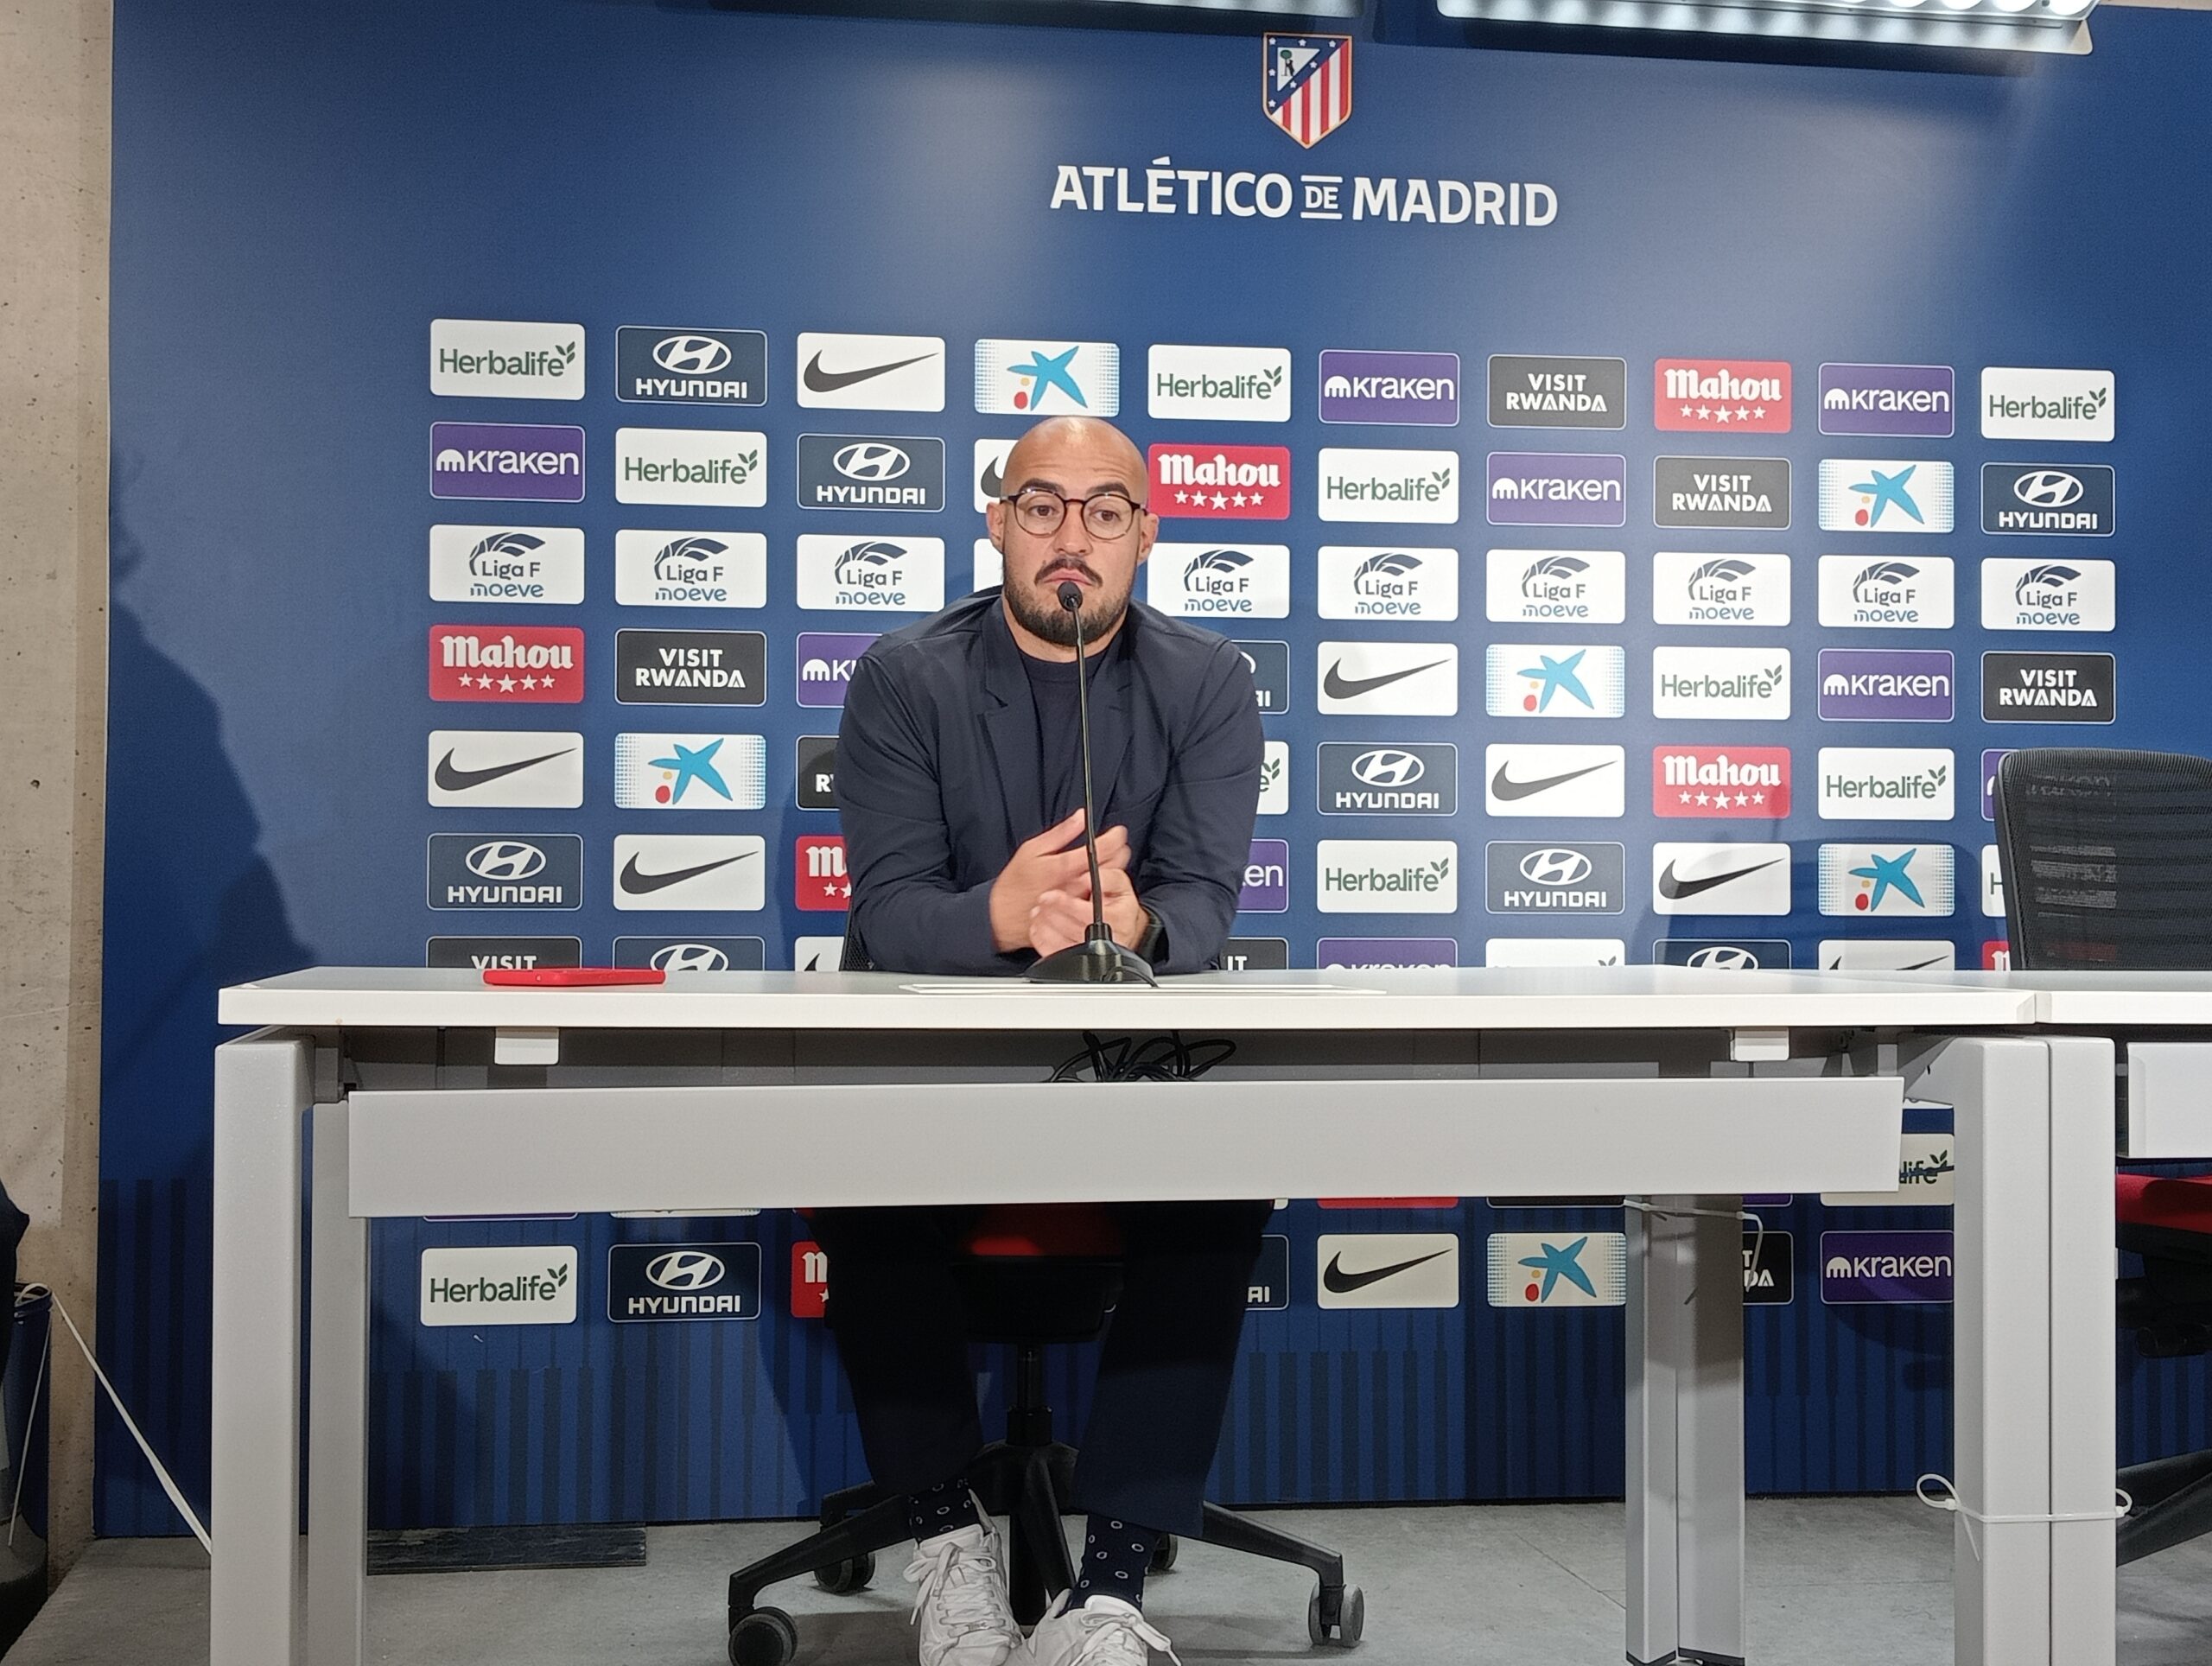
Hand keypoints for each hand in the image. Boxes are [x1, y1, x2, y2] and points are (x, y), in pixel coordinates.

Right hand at [988, 809, 1128, 952]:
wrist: (1002, 916)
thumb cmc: (1015, 883)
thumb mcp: (1032, 850)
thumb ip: (1060, 833)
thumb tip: (1080, 817)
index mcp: (1065, 867)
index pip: (1102, 850)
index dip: (1115, 838)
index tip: (1118, 832)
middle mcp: (1076, 886)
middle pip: (1111, 867)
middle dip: (1120, 853)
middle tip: (1118, 845)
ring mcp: (1079, 902)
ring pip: (1109, 884)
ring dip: (1114, 869)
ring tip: (1111, 859)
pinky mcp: (1078, 915)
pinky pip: (1100, 899)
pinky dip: (1104, 887)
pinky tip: (1100, 879)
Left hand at [1030, 865, 1144, 958]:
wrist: (1123, 928)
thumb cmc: (1119, 905)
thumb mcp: (1120, 885)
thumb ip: (1108, 878)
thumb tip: (1087, 878)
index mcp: (1117, 919)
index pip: (1088, 914)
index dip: (1067, 904)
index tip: (1051, 896)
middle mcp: (1106, 939)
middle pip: (1073, 929)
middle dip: (1053, 914)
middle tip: (1042, 900)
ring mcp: (1091, 952)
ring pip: (1062, 944)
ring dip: (1045, 926)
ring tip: (1038, 912)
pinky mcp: (1078, 960)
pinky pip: (1056, 953)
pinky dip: (1043, 940)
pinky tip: (1039, 927)